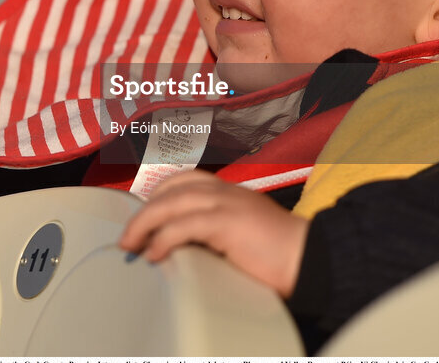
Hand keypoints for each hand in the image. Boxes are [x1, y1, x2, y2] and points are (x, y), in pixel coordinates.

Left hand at [118, 170, 308, 297]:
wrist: (311, 258)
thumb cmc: (279, 254)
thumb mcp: (242, 232)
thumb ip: (216, 231)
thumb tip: (184, 247)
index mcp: (229, 190)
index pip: (184, 179)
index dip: (158, 194)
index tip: (142, 215)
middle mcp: (225, 190)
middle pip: (170, 190)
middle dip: (143, 212)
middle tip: (128, 238)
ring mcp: (226, 203)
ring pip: (171, 204)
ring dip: (144, 225)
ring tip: (131, 246)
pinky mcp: (227, 222)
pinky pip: (184, 226)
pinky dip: (164, 238)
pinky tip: (155, 254)